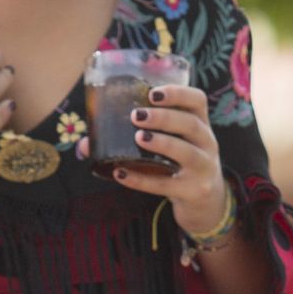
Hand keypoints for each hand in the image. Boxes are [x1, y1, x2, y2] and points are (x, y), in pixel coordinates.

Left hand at [83, 81, 226, 233]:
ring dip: (162, 143)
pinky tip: (121, 174)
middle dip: (164, 118)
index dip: (178, 93)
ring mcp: (203, 169)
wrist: (205, 200)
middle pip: (191, 125)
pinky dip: (142, 181)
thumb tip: (85, 145)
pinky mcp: (193, 191)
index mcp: (200, 124)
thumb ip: (135, 136)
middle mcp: (207, 143)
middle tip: (136, 116)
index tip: (152, 93)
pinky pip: (166, 185)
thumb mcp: (171, 145)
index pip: (197, 100)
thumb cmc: (179, 163)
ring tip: (138, 138)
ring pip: (186, 152)